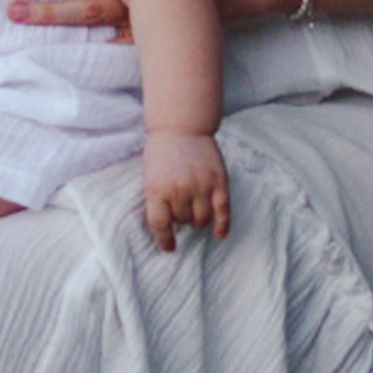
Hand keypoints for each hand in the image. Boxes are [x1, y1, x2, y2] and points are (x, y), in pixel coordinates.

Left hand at [144, 129, 230, 251]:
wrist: (181, 125)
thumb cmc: (161, 152)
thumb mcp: (150, 176)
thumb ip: (157, 199)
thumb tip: (167, 225)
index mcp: (157, 190)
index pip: (161, 225)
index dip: (164, 240)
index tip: (169, 247)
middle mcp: (179, 190)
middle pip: (183, 221)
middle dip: (181, 218)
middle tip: (181, 208)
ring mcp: (200, 186)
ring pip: (202, 219)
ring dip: (198, 220)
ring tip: (195, 212)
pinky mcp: (218, 181)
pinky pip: (222, 210)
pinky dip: (222, 225)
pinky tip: (220, 234)